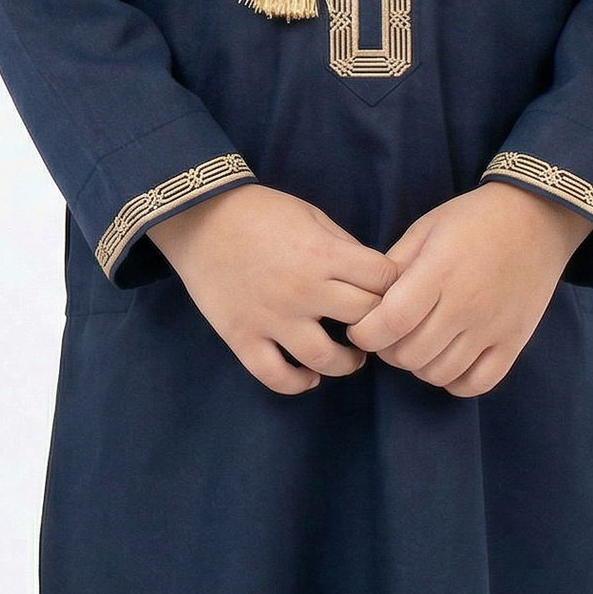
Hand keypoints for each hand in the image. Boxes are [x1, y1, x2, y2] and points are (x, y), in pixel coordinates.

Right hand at [146, 182, 401, 395]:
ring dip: (347, 363)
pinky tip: (308, 376)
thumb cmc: (260, 211)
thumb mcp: (312, 214)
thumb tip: (375, 277)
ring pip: (325, 359)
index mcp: (323, 254)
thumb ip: (344, 246)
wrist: (199, 217)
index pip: (384, 279)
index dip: (393, 284)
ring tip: (352, 358)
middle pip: (365, 319)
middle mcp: (303, 290)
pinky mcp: (242, 337)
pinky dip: (297, 383)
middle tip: (377, 324)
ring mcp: (271, 318)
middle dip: (378, 320)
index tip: (389, 289)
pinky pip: (275, 376)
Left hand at [345, 181, 592, 395]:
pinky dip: (455, 382)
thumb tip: (368, 302)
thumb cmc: (473, 218)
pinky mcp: (514, 342)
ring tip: (418, 344)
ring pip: (439, 374)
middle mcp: (465, 305)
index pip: (389, 322)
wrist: (536, 217)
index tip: (361, 327)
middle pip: (409, 354)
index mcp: (438, 272)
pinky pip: (477, 384)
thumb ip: (394, 266)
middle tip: (389, 334)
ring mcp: (492, 328)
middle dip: (387, 350)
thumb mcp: (425, 228)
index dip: (365, 333)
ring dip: (418, 365)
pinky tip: (448, 360)